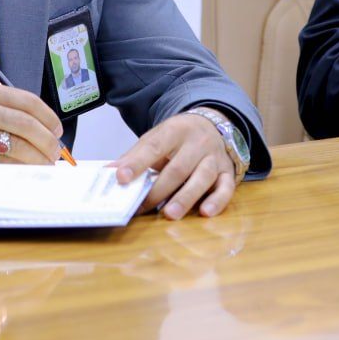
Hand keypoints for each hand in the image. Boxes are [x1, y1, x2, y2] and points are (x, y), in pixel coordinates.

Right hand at [0, 83, 63, 162]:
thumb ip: (15, 110)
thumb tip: (51, 131)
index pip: (29, 102)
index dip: (49, 118)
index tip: (57, 131)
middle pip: (27, 125)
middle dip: (47, 142)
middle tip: (56, 152)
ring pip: (18, 148)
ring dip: (38, 159)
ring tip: (45, 163)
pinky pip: (4, 165)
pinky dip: (20, 169)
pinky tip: (26, 170)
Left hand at [113, 114, 235, 219]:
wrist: (212, 125)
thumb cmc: (178, 139)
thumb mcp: (156, 139)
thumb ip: (136, 156)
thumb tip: (110, 173)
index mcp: (175, 130)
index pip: (154, 147)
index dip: (137, 163)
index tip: (120, 178)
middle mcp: (198, 142)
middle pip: (178, 167)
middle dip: (159, 189)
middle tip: (142, 207)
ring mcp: (215, 157)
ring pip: (202, 177)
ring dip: (186, 197)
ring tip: (170, 214)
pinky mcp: (228, 172)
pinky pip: (226, 187)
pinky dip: (217, 201)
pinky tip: (206, 212)